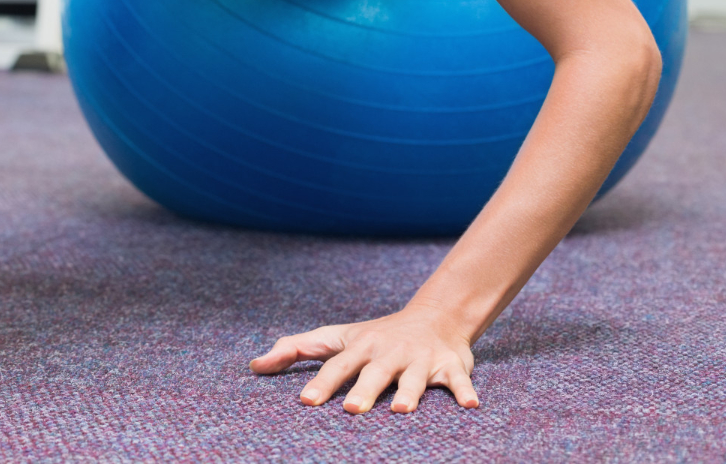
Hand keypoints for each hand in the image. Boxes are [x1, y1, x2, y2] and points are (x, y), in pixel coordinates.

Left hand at [249, 307, 478, 413]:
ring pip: (414, 377)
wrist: (434, 316)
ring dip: (409, 392)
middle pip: (374, 373)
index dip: (321, 383)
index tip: (305, 402)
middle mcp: (388, 353)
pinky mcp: (450, 366)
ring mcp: (420, 358)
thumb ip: (297, 350)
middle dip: (364, 390)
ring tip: (402, 410)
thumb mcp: (336, 337)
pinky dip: (465, 391)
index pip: (336, 365)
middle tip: (352, 409)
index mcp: (360, 347)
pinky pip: (459, 380)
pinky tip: (471, 405)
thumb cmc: (374, 335)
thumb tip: (254, 365)